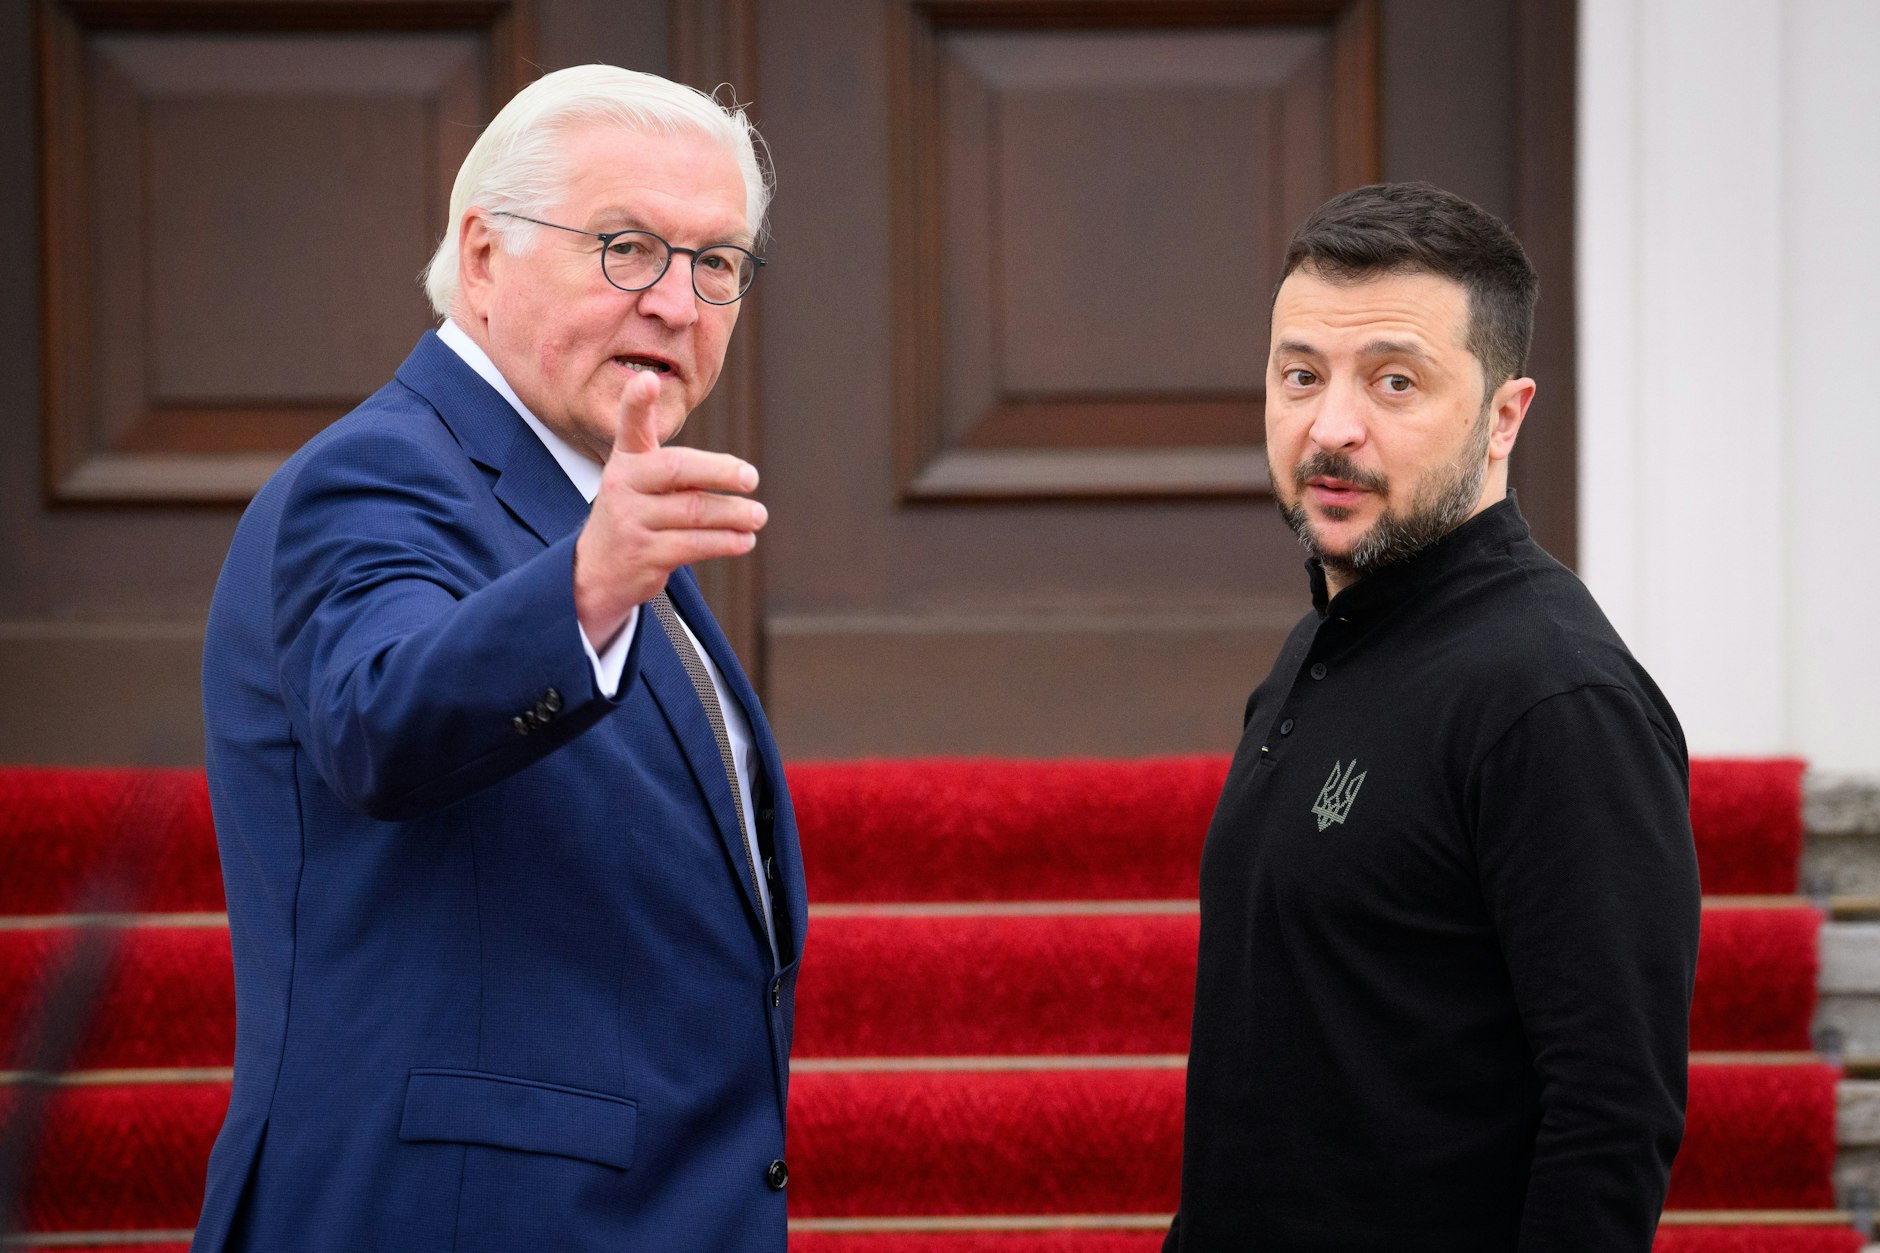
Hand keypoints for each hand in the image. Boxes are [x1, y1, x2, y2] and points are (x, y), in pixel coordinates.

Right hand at [573, 370, 765, 646]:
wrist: (596, 572)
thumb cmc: (635, 515)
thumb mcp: (640, 481)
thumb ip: (677, 466)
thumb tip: (741, 472)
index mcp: (626, 460)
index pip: (631, 426)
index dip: (638, 402)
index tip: (649, 379)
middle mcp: (623, 485)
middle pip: (678, 469)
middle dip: (720, 471)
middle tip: (751, 477)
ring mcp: (630, 521)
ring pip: (694, 511)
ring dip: (734, 514)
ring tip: (758, 515)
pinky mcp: (643, 555)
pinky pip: (695, 544)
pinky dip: (726, 541)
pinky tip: (744, 540)